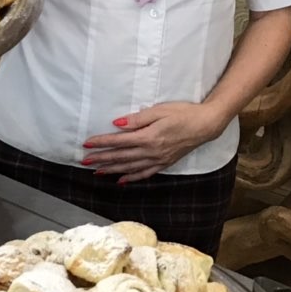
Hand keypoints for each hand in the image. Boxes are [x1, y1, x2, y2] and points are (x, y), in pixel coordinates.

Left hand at [82, 102, 223, 182]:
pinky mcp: (165, 163)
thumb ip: (138, 119)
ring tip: (97, 172)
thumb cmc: (183, 113)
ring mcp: (158, 160)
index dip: (101, 143)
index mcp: (148, 137)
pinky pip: (145, 173)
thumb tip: (117, 123)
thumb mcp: (160, 111)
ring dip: (112, 170)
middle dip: (101, 159)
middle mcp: (151, 151)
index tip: (87, 144)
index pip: (119, 141)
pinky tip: (121, 181)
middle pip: (121, 156)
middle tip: (84, 161)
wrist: (205, 125)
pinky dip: (132, 178)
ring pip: (130, 167)